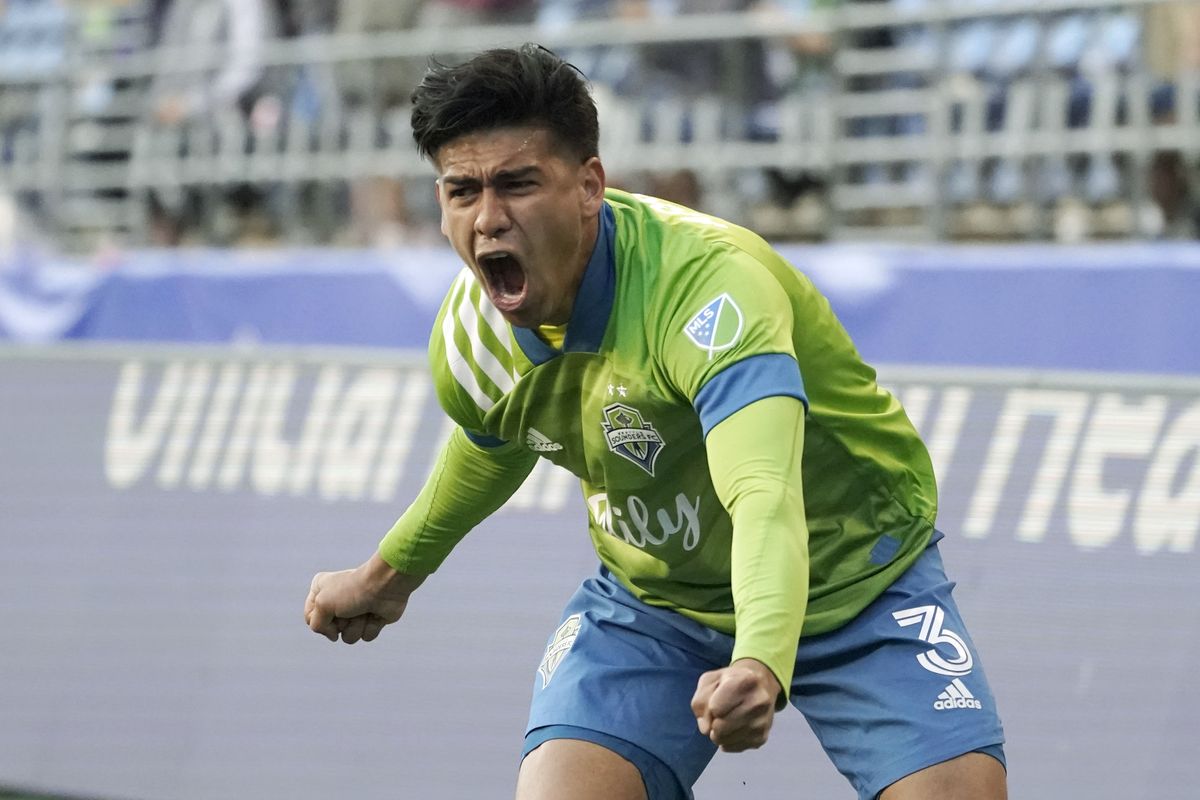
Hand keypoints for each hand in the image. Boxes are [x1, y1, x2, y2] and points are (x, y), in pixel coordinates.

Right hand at [304, 553, 423, 643]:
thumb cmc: (352, 590)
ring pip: (348, 636)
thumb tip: (334, 637)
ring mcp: (355, 611)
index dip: (318, 618)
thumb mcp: (322, 604)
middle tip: (349, 607)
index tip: (327, 607)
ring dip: (356, 626)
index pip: (310, 618)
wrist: (385, 585)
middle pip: (329, 630)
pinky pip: (365, 637)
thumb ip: (316, 624)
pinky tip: (376, 614)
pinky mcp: (371, 620)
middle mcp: (337, 600)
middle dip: (340, 623)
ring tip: (364, 610)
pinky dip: (370, 627)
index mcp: (320, 590)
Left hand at [691, 658, 781, 751]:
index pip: (715, 708)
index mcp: (744, 681)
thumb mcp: (709, 681)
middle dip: (713, 723)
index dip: (710, 707)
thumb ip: (700, 702)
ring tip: (727, 719)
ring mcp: (762, 722)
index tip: (717, 700)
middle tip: (719, 714)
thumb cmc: (730, 681)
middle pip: (720, 727)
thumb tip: (706, 730)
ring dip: (719, 733)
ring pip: (725, 741)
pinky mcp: (762, 738)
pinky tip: (734, 727)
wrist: (761, 685)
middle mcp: (758, 702)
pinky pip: (733, 748)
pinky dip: (728, 741)